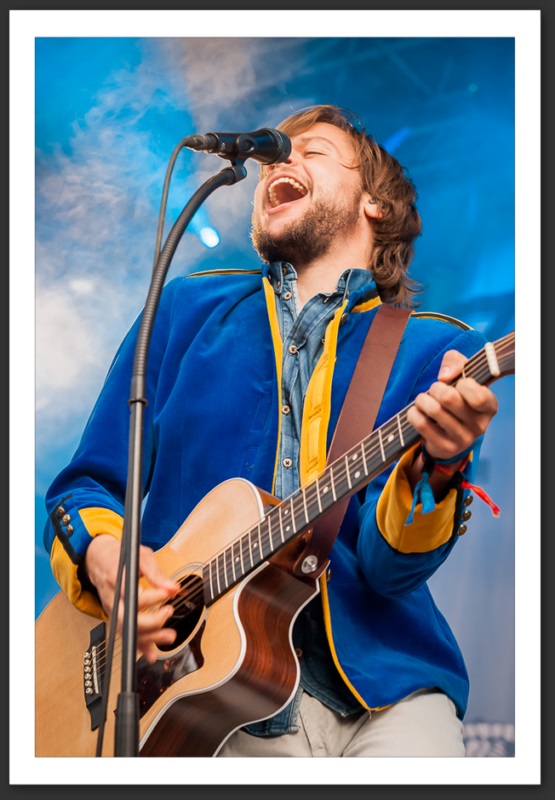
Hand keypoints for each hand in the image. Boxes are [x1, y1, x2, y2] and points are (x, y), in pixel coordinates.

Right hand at [84, 534, 179, 662]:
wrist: (99, 562)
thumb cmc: (121, 557)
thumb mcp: (140, 556)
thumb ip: (156, 573)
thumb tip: (174, 588)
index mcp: (116, 578)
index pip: (132, 593)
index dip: (152, 596)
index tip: (168, 592)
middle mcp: (112, 598)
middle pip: (128, 617)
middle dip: (151, 621)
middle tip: (169, 612)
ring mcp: (112, 610)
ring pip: (127, 630)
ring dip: (149, 638)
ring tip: (169, 636)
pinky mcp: (116, 618)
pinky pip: (127, 635)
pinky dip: (140, 646)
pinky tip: (152, 654)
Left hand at [406, 349, 498, 462]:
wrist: (449, 432)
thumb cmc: (458, 397)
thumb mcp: (462, 374)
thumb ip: (455, 361)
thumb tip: (445, 376)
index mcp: (490, 406)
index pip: (478, 396)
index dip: (463, 384)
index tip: (459, 383)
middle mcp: (480, 425)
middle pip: (448, 397)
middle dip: (435, 388)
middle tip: (435, 391)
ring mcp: (463, 439)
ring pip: (433, 409)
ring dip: (422, 399)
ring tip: (424, 400)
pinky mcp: (445, 448)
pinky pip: (421, 424)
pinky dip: (414, 413)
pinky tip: (418, 412)